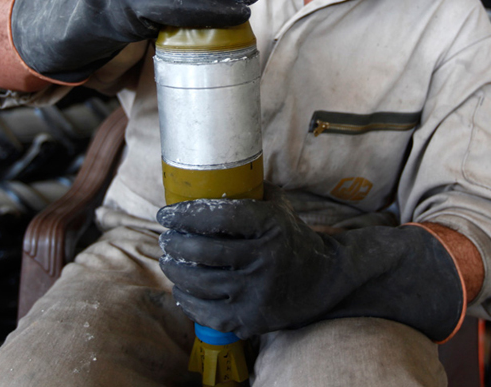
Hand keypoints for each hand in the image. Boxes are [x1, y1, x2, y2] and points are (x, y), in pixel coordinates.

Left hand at [157, 185, 465, 340]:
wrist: (324, 280)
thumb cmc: (291, 237)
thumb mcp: (278, 207)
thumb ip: (249, 191)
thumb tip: (208, 171)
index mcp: (271, 226)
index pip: (219, 217)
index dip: (186, 214)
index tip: (165, 213)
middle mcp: (265, 259)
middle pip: (203, 251)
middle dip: (175, 244)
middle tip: (166, 239)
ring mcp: (257, 293)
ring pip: (200, 282)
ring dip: (175, 270)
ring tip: (168, 261)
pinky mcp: (251, 319)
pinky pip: (207, 312)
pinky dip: (187, 299)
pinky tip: (181, 288)